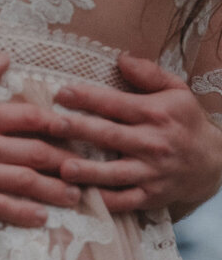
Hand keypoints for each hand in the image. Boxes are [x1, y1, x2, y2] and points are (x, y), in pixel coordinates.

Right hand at [0, 54, 79, 225]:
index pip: (30, 117)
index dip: (59, 124)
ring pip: (24, 182)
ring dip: (54, 191)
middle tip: (89, 170)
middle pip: (36, 153)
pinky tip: (41, 217)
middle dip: (67, 162)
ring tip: (75, 197)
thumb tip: (7, 57)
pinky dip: (24, 213)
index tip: (79, 130)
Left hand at [54, 52, 221, 215]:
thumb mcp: (176, 90)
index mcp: (155, 114)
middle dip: (80, 130)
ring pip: (115, 173)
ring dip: (89, 171)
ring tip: (64, 168)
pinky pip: (125, 201)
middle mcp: (153, 143)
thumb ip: (149, 73)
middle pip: (110, 136)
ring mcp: (152, 173)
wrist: (213, 162)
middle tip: (52, 125)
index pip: (116, 104)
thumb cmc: (185, 121)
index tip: (61, 93)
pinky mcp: (151, 196)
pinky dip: (104, 201)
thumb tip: (121, 58)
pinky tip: (82, 197)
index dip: (87, 97)